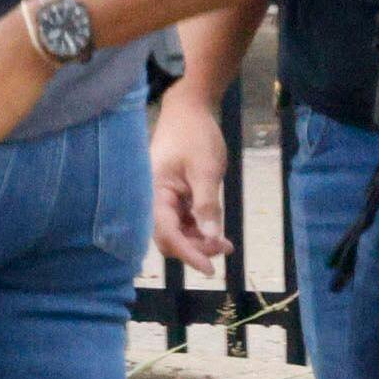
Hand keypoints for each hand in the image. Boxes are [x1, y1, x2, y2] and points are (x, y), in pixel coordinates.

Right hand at [149, 89, 231, 274]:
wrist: (190, 109)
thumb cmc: (195, 134)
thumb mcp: (207, 170)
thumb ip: (208, 205)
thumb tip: (212, 239)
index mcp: (153, 192)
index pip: (167, 233)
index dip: (188, 254)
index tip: (209, 269)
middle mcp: (153, 198)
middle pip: (169, 238)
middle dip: (196, 248)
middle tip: (225, 248)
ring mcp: (163, 198)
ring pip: (177, 232)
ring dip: (199, 241)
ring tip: (225, 244)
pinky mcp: (173, 196)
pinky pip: (183, 221)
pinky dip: (199, 229)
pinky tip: (217, 233)